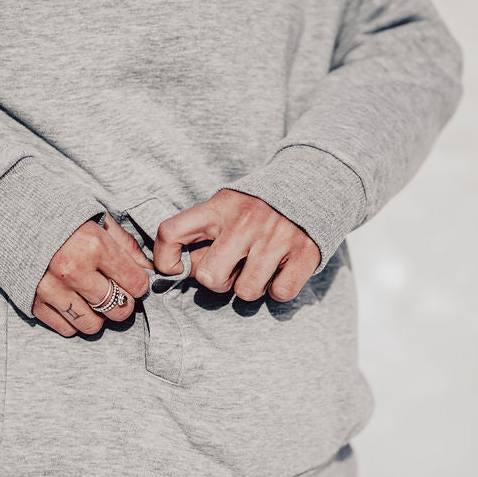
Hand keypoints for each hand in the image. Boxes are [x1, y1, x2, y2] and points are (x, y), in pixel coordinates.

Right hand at [32, 213, 153, 336]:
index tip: (131, 278)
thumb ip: (125, 246)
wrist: (10, 215)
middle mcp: (72, 270)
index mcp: (93, 245)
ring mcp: (50, 289)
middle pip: (118, 309)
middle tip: (115, 291)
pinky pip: (66, 328)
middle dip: (123, 303)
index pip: (136, 284)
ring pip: (92, 325)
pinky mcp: (32, 302)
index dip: (138, 283)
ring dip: (98, 315)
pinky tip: (72, 300)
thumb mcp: (97, 219)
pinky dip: (73, 319)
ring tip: (92, 297)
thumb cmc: (60, 214)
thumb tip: (148, 270)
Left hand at [152, 189, 320, 302]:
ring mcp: (277, 237)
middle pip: (209, 277)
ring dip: (250, 286)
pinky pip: (280, 293)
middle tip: (232, 268)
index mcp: (219, 207)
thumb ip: (200, 234)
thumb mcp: (224, 207)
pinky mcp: (305, 253)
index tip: (175, 268)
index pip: (170, 231)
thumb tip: (176, 271)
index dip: (164, 258)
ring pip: (246, 292)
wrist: (313, 183)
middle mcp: (246, 220)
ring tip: (258, 267)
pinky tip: (280, 270)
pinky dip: (279, 289)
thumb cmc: (257, 206)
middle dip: (218, 281)